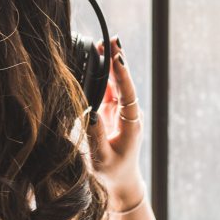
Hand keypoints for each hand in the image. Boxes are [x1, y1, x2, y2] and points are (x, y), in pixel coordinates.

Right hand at [87, 37, 146, 211]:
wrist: (121, 181)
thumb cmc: (112, 172)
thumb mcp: (102, 157)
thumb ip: (96, 135)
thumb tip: (88, 112)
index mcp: (131, 122)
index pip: (127, 93)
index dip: (122, 74)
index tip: (117, 57)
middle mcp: (129, 113)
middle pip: (124, 82)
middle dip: (118, 60)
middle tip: (112, 39)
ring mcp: (122, 110)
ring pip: (117, 82)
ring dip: (111, 63)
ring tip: (104, 43)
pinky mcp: (113, 111)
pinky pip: (109, 89)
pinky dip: (104, 74)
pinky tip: (98, 59)